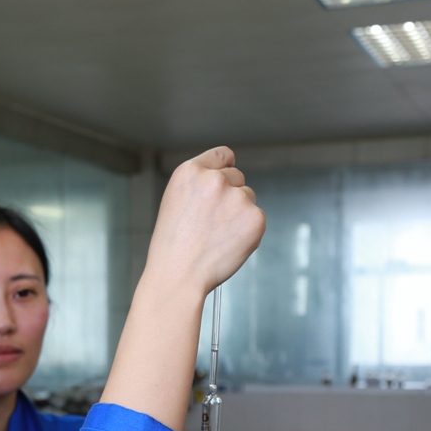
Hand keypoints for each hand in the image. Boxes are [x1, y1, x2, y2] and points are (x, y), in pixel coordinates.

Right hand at [144, 147, 265, 297]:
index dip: (224, 168)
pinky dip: (247, 231)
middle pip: (237, 177)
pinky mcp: (255, 218)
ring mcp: (237, 198)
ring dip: (238, 213)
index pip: (223, 155)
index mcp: (190, 172)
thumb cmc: (173, 246)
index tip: (224, 179)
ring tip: (216, 235)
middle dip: (230, 195)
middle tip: (211, 222)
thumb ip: (200, 185)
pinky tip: (228, 243)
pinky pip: (256, 218)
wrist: (178, 276)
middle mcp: (215, 179)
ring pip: (248, 198)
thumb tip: (227, 179)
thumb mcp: (175, 201)